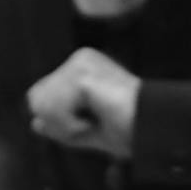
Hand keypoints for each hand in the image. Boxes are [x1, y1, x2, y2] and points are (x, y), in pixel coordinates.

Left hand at [26, 51, 141, 159]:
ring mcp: (80, 64)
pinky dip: (71, 127)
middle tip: (94, 125)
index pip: (41, 97)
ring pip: (42, 107)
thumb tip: (35, 123)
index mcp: (82, 66)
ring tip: (97, 123)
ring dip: (67, 127)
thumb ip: (61, 125)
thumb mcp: (87, 130)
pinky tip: (96, 122)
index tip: (92, 124)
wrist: (156, 129)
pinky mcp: (82, 76)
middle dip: (59, 124)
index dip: (59, 123)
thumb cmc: (130, 130)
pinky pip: (54, 111)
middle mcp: (79, 58)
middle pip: (36, 100)